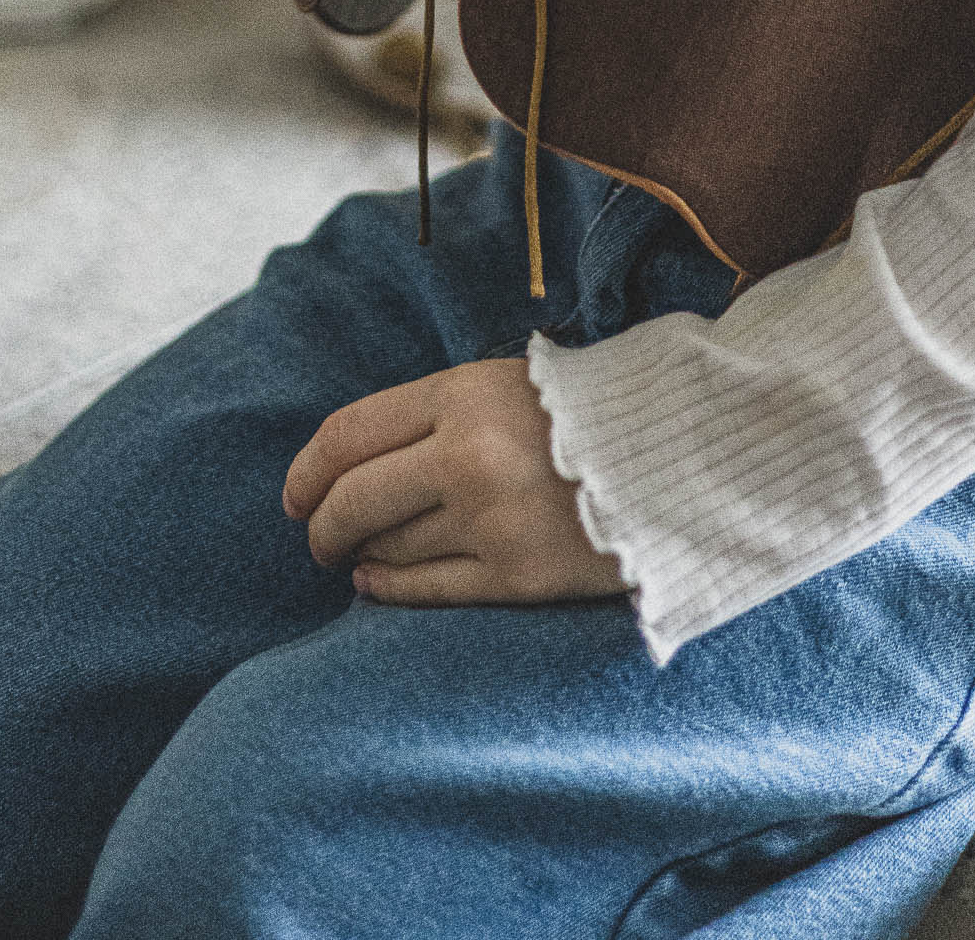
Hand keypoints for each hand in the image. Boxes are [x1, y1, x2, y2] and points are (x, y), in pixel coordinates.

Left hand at [283, 358, 627, 608]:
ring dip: (359, 554)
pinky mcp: (517, 575)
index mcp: (463, 394)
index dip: (307, 469)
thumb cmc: (587, 411)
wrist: (680, 455)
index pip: (349, 435)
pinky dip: (387, 589)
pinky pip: (425, 590)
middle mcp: (467, 456)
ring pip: (386, 547)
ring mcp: (490, 520)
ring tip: (354, 554)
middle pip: (354, 499)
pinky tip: (375, 582)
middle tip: (315, 535)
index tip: (294, 493)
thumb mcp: (504, 384)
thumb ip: (435, 415)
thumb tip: (351, 464)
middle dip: (321, 523)